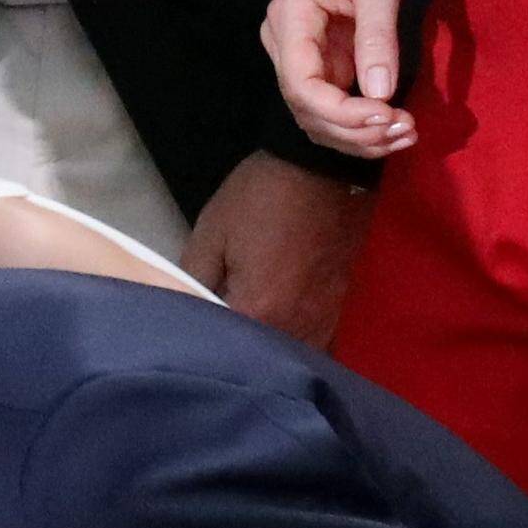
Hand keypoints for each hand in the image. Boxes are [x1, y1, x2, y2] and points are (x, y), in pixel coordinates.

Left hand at [185, 154, 370, 346]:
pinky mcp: (340, 313)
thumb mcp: (212, 232)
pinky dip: (293, 340)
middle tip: (216, 330)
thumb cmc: (261, 198)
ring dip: (266, 350)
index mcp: (258, 312)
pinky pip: (313, 343)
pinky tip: (280, 326)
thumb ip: (194, 280)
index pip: (219, 345)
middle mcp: (296, 329)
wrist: (322, 169)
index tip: (189, 326)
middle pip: (256, 358)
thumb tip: (187, 312)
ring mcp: (324, 324)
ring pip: (287, 355)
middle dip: (234, 349)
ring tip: (248, 332)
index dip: (201, 337)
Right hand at [264, 0, 421, 162]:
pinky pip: (335, 108)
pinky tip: (395, 126)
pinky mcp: (324, 62)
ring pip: (318, 117)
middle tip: (407, 130)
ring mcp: (303, 55)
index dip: (340, 112)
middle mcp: (286, 42)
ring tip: (406, 133)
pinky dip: (362, 125)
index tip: (387, 116)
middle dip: (355, 130)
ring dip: (359, 136)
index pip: (300, 84)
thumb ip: (377, 36)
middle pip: (307, 109)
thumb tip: (380, 93)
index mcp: (290, 18)